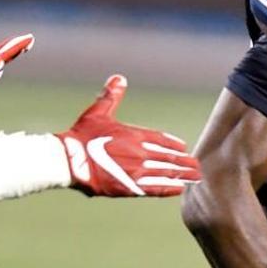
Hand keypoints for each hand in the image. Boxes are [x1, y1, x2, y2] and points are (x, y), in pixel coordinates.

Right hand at [57, 75, 200, 196]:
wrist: (70, 160)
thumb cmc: (82, 135)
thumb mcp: (98, 112)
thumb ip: (111, 96)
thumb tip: (119, 78)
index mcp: (134, 135)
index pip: (161, 139)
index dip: (173, 144)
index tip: (183, 148)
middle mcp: (139, 153)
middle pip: (168, 158)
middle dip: (184, 162)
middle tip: (197, 166)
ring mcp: (136, 170)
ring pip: (166, 173)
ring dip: (182, 175)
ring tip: (195, 177)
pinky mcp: (129, 187)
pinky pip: (155, 188)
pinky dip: (169, 188)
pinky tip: (180, 189)